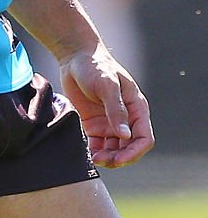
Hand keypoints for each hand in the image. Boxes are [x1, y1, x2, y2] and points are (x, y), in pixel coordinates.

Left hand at [59, 42, 153, 167]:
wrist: (74, 56)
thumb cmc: (94, 65)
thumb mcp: (107, 84)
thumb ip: (116, 109)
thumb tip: (125, 135)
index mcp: (136, 108)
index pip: (144, 138)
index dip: (134, 152)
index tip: (119, 159)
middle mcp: (126, 119)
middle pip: (129, 148)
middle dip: (118, 158)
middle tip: (101, 160)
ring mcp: (109, 123)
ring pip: (113, 150)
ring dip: (106, 158)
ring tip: (92, 157)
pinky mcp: (94, 125)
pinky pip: (97, 145)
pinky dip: (94, 152)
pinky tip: (85, 153)